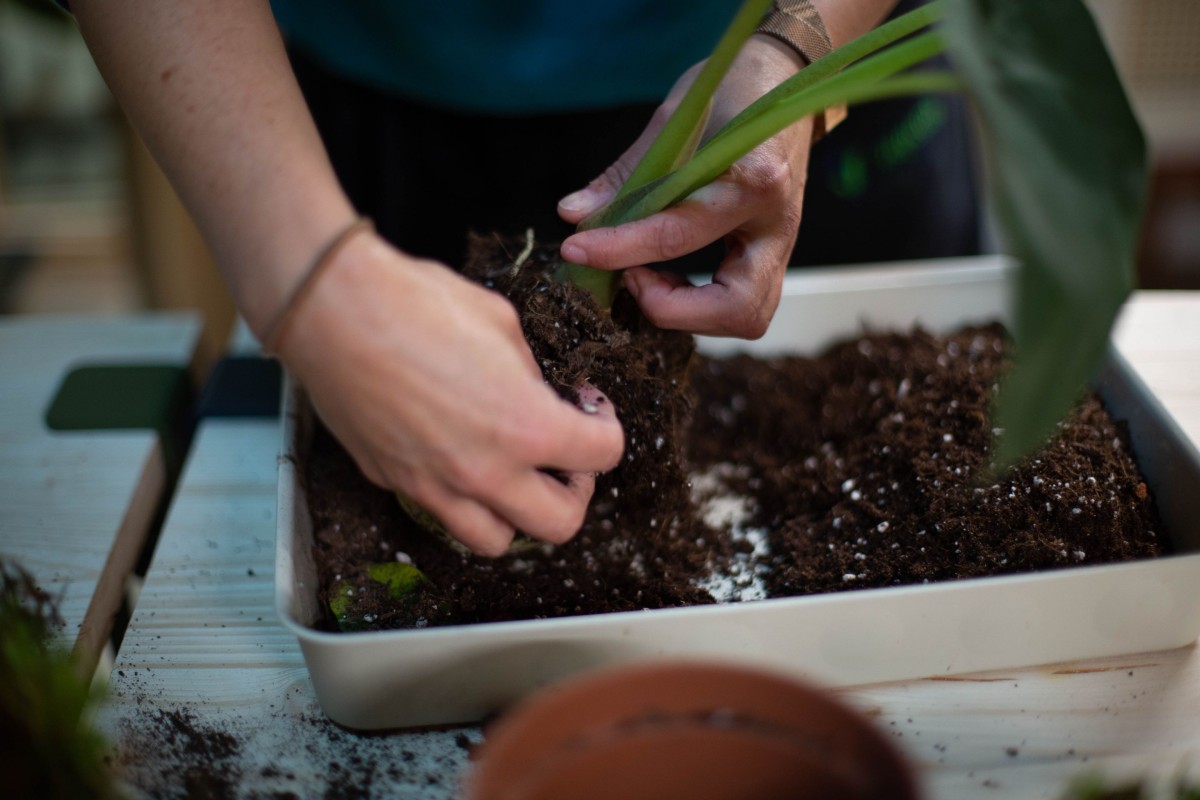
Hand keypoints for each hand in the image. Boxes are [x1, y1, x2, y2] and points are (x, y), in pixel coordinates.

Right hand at [276, 231, 624, 556]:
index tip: (589, 407)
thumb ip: (531, 372)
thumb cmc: (415, 303)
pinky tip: (459, 454)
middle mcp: (484, 472)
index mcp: (526, 427)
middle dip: (575, 489)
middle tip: (565, 455)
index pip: (603, 455)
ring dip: (517, 513)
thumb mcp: (501, 322)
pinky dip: (462, 497)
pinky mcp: (394, 482)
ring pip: (497, 541)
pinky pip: (441, 511)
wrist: (332, 310)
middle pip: (561, 524)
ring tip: (514, 472)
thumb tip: (538, 393)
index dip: (606, 426)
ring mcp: (434, 486)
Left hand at [557, 36, 812, 339]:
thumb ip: (625, 177)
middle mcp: (778, 224)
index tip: (576, 250)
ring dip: (688, 314)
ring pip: (746, 317)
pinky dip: (697, 305)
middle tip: (631, 278)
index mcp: (754, 179)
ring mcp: (783, 246)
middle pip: (736, 308)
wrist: (785, 82)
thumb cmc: (731, 93)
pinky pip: (741, 304)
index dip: (619, 249)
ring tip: (647, 276)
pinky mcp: (774, 257)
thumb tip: (572, 216)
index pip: (679, 234)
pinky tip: (666, 276)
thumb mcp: (673, 122)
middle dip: (672, 308)